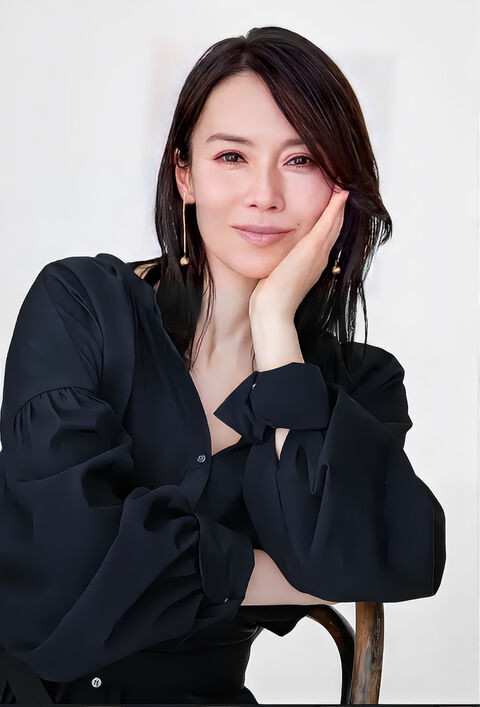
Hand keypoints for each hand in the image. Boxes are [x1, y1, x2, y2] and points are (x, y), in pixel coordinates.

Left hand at [249, 187, 348, 321]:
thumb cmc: (271, 297)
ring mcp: (318, 253)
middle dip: (340, 206)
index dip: (332, 217)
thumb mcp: (277, 274)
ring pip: (335, 222)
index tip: (335, 199)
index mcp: (314, 263)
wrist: (273, 310)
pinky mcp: (312, 250)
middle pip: (336, 226)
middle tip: (345, 185)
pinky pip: (328, 223)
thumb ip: (280, 262)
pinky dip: (335, 207)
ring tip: (345, 183)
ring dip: (341, 202)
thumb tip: (274, 256)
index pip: (327, 235)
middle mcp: (321, 257)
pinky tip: (341, 192)